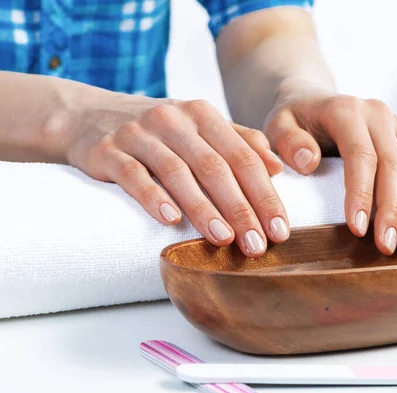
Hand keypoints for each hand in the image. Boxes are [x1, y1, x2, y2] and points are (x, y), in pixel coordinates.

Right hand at [66, 94, 287, 256]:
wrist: (90, 115)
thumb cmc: (159, 132)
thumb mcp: (200, 128)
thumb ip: (240, 142)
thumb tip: (278, 167)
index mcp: (203, 115)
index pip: (243, 157)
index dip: (265, 195)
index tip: (280, 230)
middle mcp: (174, 120)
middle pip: (215, 167)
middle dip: (241, 209)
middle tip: (257, 245)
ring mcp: (139, 133)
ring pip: (178, 173)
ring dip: (203, 209)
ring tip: (224, 240)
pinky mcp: (108, 150)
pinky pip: (133, 175)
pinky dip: (153, 198)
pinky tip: (171, 221)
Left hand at [264, 86, 396, 254]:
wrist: (314, 100)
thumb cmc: (294, 121)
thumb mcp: (278, 124)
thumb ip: (287, 141)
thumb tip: (309, 161)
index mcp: (346, 110)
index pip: (360, 155)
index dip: (361, 193)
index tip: (357, 228)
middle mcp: (379, 114)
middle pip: (395, 164)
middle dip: (393, 208)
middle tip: (385, 245)